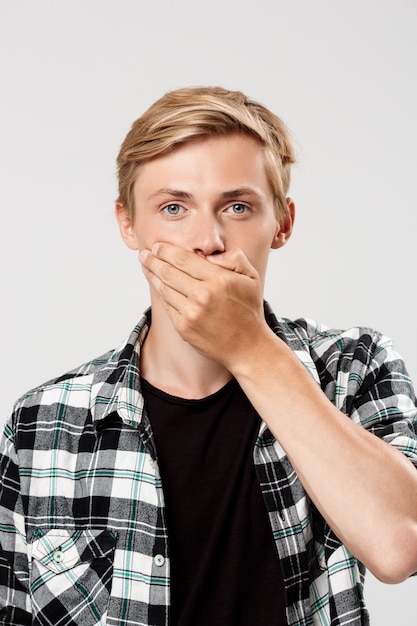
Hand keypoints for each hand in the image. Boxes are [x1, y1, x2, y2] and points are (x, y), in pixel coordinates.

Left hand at [139, 243, 267, 369]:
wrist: (247, 346)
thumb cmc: (248, 310)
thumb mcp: (251, 277)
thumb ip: (234, 258)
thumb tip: (209, 254)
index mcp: (219, 280)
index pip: (184, 259)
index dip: (166, 251)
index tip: (157, 246)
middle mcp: (203, 296)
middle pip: (169, 272)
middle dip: (153, 261)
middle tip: (144, 255)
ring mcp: (191, 313)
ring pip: (165, 289)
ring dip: (152, 276)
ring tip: (146, 267)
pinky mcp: (184, 328)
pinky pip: (168, 306)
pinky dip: (161, 294)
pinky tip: (158, 286)